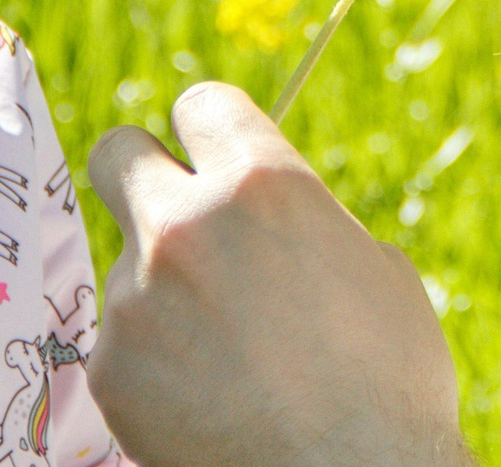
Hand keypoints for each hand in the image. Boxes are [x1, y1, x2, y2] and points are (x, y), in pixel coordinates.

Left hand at [87, 81, 471, 466]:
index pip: (201, 104)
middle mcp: (186, 224)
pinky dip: (155, 361)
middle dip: (142, 173)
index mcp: (263, 182)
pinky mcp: (111, 367)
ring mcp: (137, 297)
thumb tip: (271, 221)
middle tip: (172, 212)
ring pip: (129, 263)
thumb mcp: (374, 269)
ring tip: (228, 353)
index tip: (215, 155)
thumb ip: (303, 222)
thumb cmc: (390, 382)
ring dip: (164, 290)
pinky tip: (206, 396)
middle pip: (118, 153)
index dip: (212, 131)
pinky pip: (124, 340)